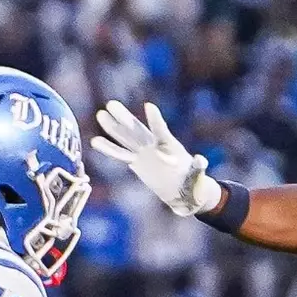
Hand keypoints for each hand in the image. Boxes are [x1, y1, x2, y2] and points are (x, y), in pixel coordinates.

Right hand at [91, 101, 221, 216]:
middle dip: (125, 118)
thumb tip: (201, 159)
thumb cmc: (195, 183)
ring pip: (126, 138)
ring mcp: (144, 153)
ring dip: (113, 128)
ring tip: (100, 114)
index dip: (155, 119)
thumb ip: (199, 167)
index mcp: (170, 146)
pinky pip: (121, 155)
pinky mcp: (137, 163)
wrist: (185, 193)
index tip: (148, 106)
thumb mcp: (199, 176)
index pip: (160, 130)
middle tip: (111, 103)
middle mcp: (155, 146)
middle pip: (137, 129)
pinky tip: (95, 141)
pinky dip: (109, 149)